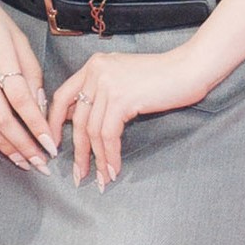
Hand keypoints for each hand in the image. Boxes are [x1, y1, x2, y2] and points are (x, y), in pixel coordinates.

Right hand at [0, 0, 54, 168]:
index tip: (50, 145)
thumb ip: (31, 71)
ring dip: (3, 147)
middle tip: (40, 163)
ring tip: (22, 161)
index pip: (20, 99)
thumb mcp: (18, 37)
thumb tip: (38, 105)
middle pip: (0, 118)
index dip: (36, 125)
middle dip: (22, 145)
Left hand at [43, 37, 216, 187]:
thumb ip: (101, 91)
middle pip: (77, 119)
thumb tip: (78, 118)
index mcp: (93, 66)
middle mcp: (95, 72)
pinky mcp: (122, 99)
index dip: (53, 122)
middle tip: (78, 173)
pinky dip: (110, 155)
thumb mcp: (123, 77)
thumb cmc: (163, 76)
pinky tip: (114, 169)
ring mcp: (107, 85)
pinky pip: (109, 135)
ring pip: (92, 130)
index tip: (54, 144)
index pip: (62, 96)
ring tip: (100, 178)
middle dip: (77, 149)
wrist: (191, 68)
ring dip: (96, 159)